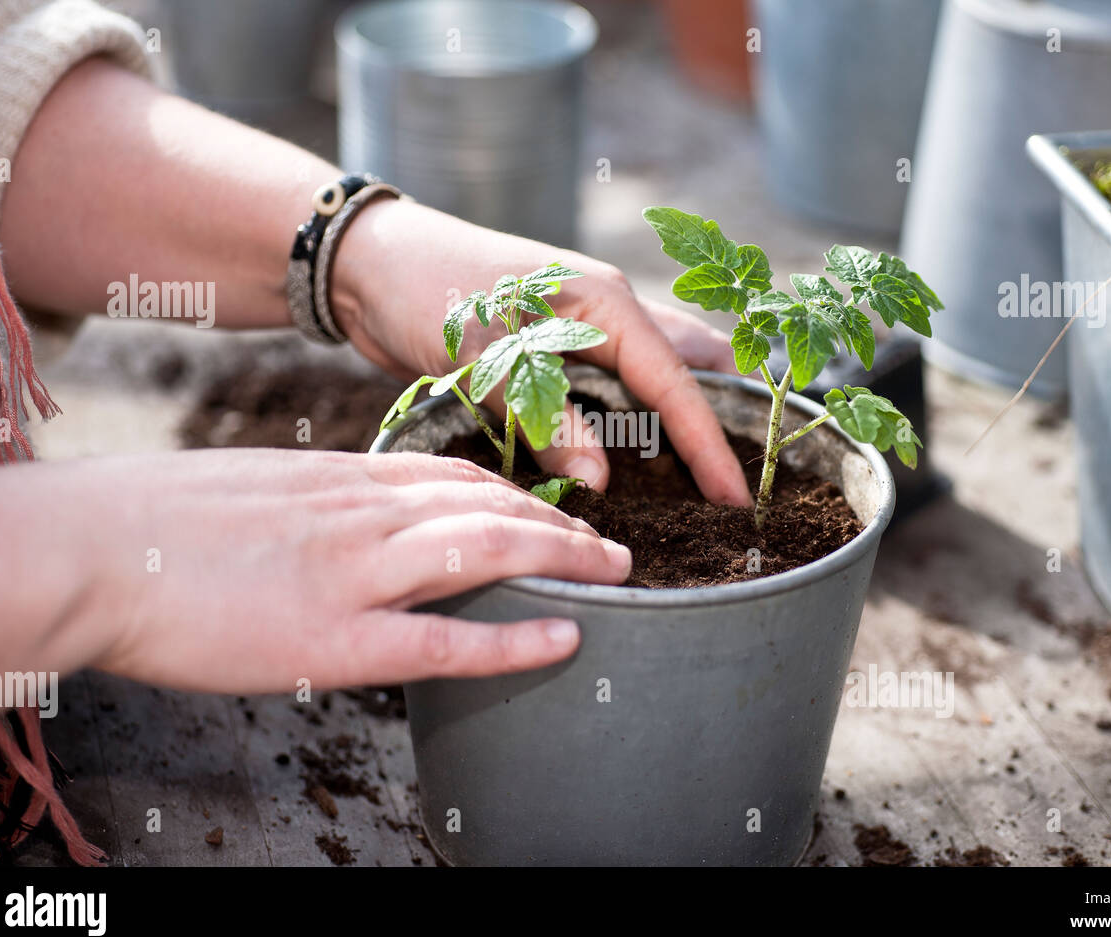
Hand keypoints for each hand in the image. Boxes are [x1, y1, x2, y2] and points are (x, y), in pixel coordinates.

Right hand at [0, 449, 629, 715]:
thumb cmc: (155, 521)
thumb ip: (316, 501)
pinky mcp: (332, 637)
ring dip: (562, 560)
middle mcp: (362, 513)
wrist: (89, 547)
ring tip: (613, 576)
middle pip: (488, 503)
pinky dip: (513, 637)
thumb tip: (351, 520)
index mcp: (339, 478)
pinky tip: (564, 636)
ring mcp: (353, 572)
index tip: (553, 507)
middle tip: (612, 545)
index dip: (517, 491)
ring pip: (485, 550)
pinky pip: (445, 637)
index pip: (454, 474)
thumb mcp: (253, 488)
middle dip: (562, 523)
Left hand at [330, 200, 753, 506]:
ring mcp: (582, 324)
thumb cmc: (429, 293)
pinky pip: (614, 383)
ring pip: (653, 372)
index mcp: (604, 302)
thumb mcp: (488, 361)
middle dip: (715, 418)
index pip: (674, 381)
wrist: (371, 265)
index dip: (707, 442)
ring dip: (678, 415)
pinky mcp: (554, 344)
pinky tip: (636, 448)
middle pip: (683, 367)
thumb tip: (601, 482)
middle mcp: (606, 309)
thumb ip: (546, 420)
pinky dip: (634, 414)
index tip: (734, 497)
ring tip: (706, 469)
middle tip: (739, 481)